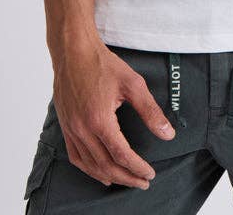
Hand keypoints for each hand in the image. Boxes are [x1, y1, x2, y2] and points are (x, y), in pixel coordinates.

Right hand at [51, 38, 175, 189]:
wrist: (73, 50)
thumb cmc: (102, 63)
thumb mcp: (133, 83)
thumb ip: (150, 111)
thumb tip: (167, 134)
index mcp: (99, 120)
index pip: (121, 155)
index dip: (138, 168)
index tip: (150, 173)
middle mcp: (82, 129)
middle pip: (106, 165)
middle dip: (127, 178)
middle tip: (143, 182)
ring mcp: (71, 129)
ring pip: (90, 165)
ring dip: (109, 176)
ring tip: (125, 180)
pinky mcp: (65, 126)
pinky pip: (75, 156)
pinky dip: (88, 168)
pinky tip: (99, 171)